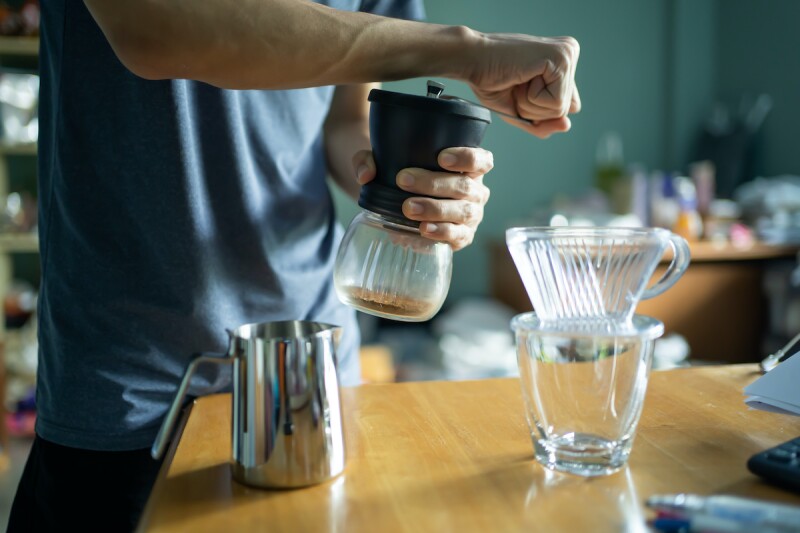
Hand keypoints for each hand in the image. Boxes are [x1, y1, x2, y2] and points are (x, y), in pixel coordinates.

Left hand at [353, 147, 492, 250]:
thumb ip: (368, 160)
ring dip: (435, 209)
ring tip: (408, 208)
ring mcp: (471, 215)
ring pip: (462, 211)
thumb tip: (366, 174)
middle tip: (404, 181)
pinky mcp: (462, 237)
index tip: (441, 158)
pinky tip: (423, 229)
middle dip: (434, 183)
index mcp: (469, 167)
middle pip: (465, 186)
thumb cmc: (402, 174)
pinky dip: (441, 232)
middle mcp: (475, 191)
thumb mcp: (383, 161)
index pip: (481, 159)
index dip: (466, 157)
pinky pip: (458, 236)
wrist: (400, 204)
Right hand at [465, 32, 580, 137]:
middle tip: (515, 83)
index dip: (539, 110)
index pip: (568, 107)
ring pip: (560, 109)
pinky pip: (555, 102)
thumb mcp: (521, 110)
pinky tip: (521, 76)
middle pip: (565, 110)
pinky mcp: (561, 58)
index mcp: (563, 62)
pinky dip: (532, 99)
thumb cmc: (491, 81)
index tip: (519, 85)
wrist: (471, 59)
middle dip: (534, 109)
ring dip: (530, 104)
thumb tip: (566, 125)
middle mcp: (570, 53)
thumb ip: (543, 124)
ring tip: (517, 79)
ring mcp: (568, 53)